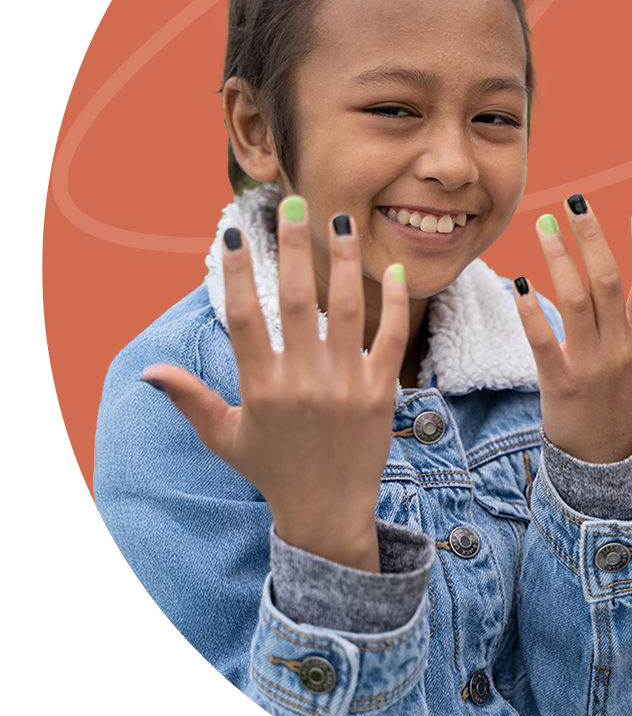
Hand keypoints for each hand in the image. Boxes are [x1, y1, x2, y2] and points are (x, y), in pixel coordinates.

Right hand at [140, 197, 409, 571]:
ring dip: (345, 261)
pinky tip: (396, 271)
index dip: (235, 273)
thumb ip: (190, 399)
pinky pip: (390, 339)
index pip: (244, 318)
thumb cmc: (272, 471)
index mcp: (261, 389)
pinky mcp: (383, 393)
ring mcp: (347, 386)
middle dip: (293, 247)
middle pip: (298, 301)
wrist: (327, 512)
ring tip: (342, 220)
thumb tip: (149, 370)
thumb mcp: (225, 437)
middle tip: (293, 203)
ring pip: (348, 310)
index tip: (233, 234)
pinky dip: (398, 305)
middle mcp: (304, 383)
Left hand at [513, 197, 631, 463]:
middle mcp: (622, 350)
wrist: (603, 460)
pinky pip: (543, 341)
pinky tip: (518, 282)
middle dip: (591, 238)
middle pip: (606, 282)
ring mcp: (591, 367)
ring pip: (574, 302)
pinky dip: (530, 311)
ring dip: (558, 260)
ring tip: (543, 226)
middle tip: (575, 201)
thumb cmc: (629, 401)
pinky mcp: (559, 384)